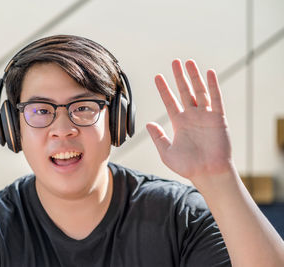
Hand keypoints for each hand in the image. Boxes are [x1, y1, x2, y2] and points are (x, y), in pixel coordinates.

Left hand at [146, 59, 232, 184]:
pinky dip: (213, 86)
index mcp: (179, 123)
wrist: (208, 174)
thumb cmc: (188, 167)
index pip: (170, 101)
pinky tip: (209, 73)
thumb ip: (158, 137)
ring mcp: (205, 116)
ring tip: (188, 62)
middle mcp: (192, 116)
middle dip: (179, 77)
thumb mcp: (167, 152)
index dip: (163, 89)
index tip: (157, 76)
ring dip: (194, 76)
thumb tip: (148, 123)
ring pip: (199, 91)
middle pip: (184, 91)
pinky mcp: (218, 119)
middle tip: (174, 62)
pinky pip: (216, 99)